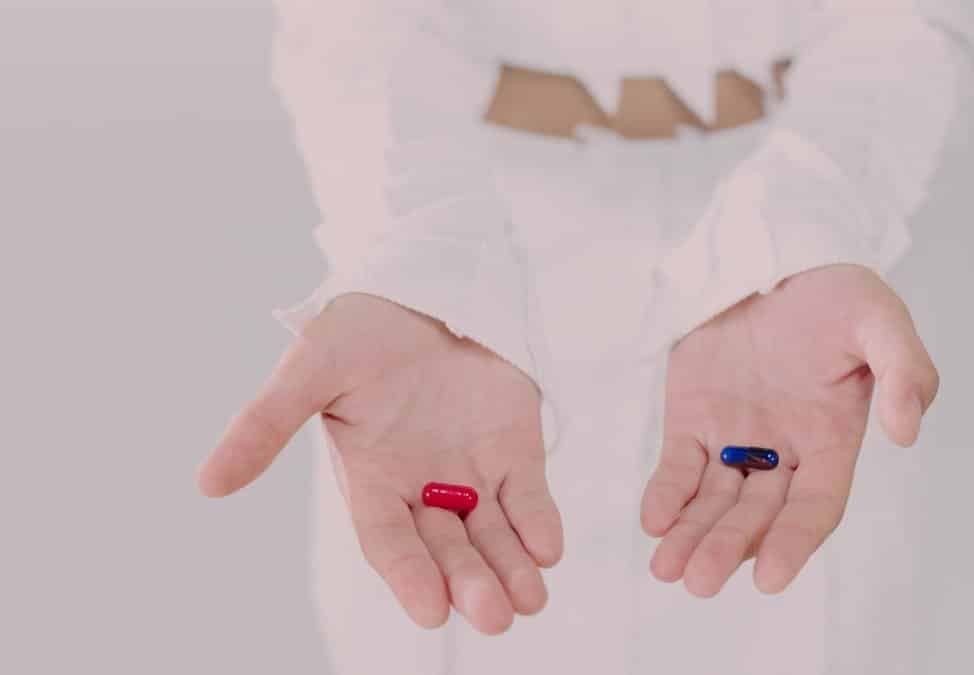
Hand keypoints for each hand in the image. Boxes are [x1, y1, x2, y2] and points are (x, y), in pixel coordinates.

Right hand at [196, 293, 561, 634]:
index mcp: (372, 479)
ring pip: (492, 533)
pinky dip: (538, 522)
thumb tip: (208, 483)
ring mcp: (471, 469)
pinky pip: (528, 494)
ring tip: (528, 601)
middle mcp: (423, 486)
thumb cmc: (357, 330)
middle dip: (470, 582)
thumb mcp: (307, 371)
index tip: (431, 611)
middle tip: (495, 617)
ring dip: (509, 567)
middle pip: (447, 548)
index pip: (390, 540)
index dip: (409, 575)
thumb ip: (264, 425)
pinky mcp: (512, 447)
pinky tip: (547, 550)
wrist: (419, 283)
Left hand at [641, 264, 937, 596]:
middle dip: (730, 547)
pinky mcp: (693, 418)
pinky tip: (653, 520)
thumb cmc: (834, 291)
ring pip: (713, 501)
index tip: (770, 578)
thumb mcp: (880, 318)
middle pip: (757, 515)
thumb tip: (906, 432)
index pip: (814, 507)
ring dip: (692, 536)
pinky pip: (677, 466)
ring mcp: (734, 437)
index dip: (794, 543)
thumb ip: (905, 370)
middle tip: (700, 582)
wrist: (774, 250)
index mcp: (831, 439)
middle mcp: (783, 451)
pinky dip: (665, 495)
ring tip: (667, 570)